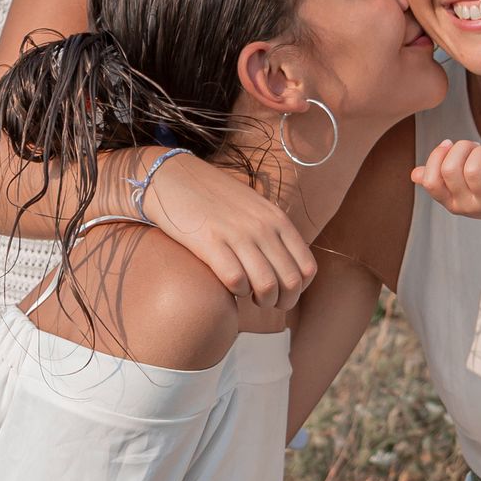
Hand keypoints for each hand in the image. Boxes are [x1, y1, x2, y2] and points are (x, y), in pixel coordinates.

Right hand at [142, 153, 316, 311]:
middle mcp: (263, 227)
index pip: (307, 268)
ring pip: (267, 286)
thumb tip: (286, 265)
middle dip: (281, 301)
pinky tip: (229, 285)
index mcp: (277, 219)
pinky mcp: (210, 242)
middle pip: (291, 282)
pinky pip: (236, 281)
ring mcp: (238, 234)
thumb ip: (273, 232)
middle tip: (265, 301)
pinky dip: (236, 291)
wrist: (173, 178)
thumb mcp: (254, 207)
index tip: (282, 292)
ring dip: (260, 300)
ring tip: (248, 296)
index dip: (298, 290)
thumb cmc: (213, 197)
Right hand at [411, 137, 480, 227]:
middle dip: (461, 147)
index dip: (436, 156)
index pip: (431, 181)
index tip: (448, 144)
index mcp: (452, 202)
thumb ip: (441, 180)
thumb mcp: (464, 188)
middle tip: (474, 147)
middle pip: (450, 170)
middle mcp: (468, 206)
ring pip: (473, 170)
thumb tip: (415, 174)